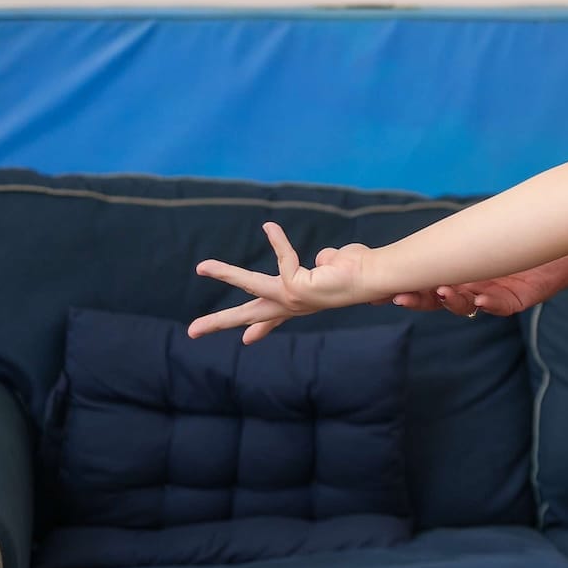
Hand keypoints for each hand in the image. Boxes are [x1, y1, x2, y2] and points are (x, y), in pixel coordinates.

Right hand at [187, 222, 374, 343]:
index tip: (247, 340)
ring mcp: (292, 299)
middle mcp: (294, 305)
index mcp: (302, 302)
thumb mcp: (336, 266)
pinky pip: (282, 257)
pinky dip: (278, 240)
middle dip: (220, 322)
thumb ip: (325, 263)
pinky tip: (270, 227)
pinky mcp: (293, 288)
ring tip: (201, 266)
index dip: (260, 328)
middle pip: (249, 315)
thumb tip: (323, 260)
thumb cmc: (361, 269)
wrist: (374, 275)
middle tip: (192, 332)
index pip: (275, 317)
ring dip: (226, 273)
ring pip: (251, 285)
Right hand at [388, 255, 567, 319]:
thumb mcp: (483, 237)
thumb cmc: (520, 238)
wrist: (563, 245)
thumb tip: (423, 231)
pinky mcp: (516, 300)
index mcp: (458, 273)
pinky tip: (480, 298)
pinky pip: (499, 306)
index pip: (425, 284)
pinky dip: (489, 303)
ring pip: (465, 305)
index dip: (405, 288)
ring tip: (444, 291)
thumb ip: (455, 239)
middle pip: (438, 299)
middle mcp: (470, 287)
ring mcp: (492, 296)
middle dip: (420, 299)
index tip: (380, 291)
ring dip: (452, 300)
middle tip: (402, 296)